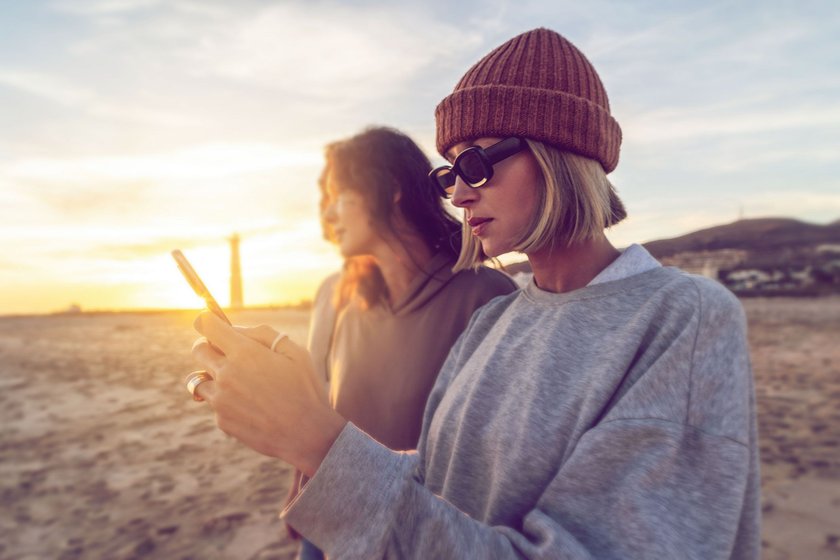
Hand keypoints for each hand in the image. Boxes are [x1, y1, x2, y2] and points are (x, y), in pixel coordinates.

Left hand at [190, 312, 345, 476]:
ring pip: (200, 379)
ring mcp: (221, 399)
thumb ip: (262, 334)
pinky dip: (226, 401)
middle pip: (198, 350)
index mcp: (244, 352)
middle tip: (225, 352)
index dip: (208, 320)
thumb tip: (235, 330)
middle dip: (208, 346)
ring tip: (239, 383)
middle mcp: (226, 374)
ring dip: (214, 376)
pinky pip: (214, 403)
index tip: (212, 323)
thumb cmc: (304, 388)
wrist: (307, 433)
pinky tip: (251, 406)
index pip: (207, 325)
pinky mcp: (222, 420)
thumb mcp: (294, 352)